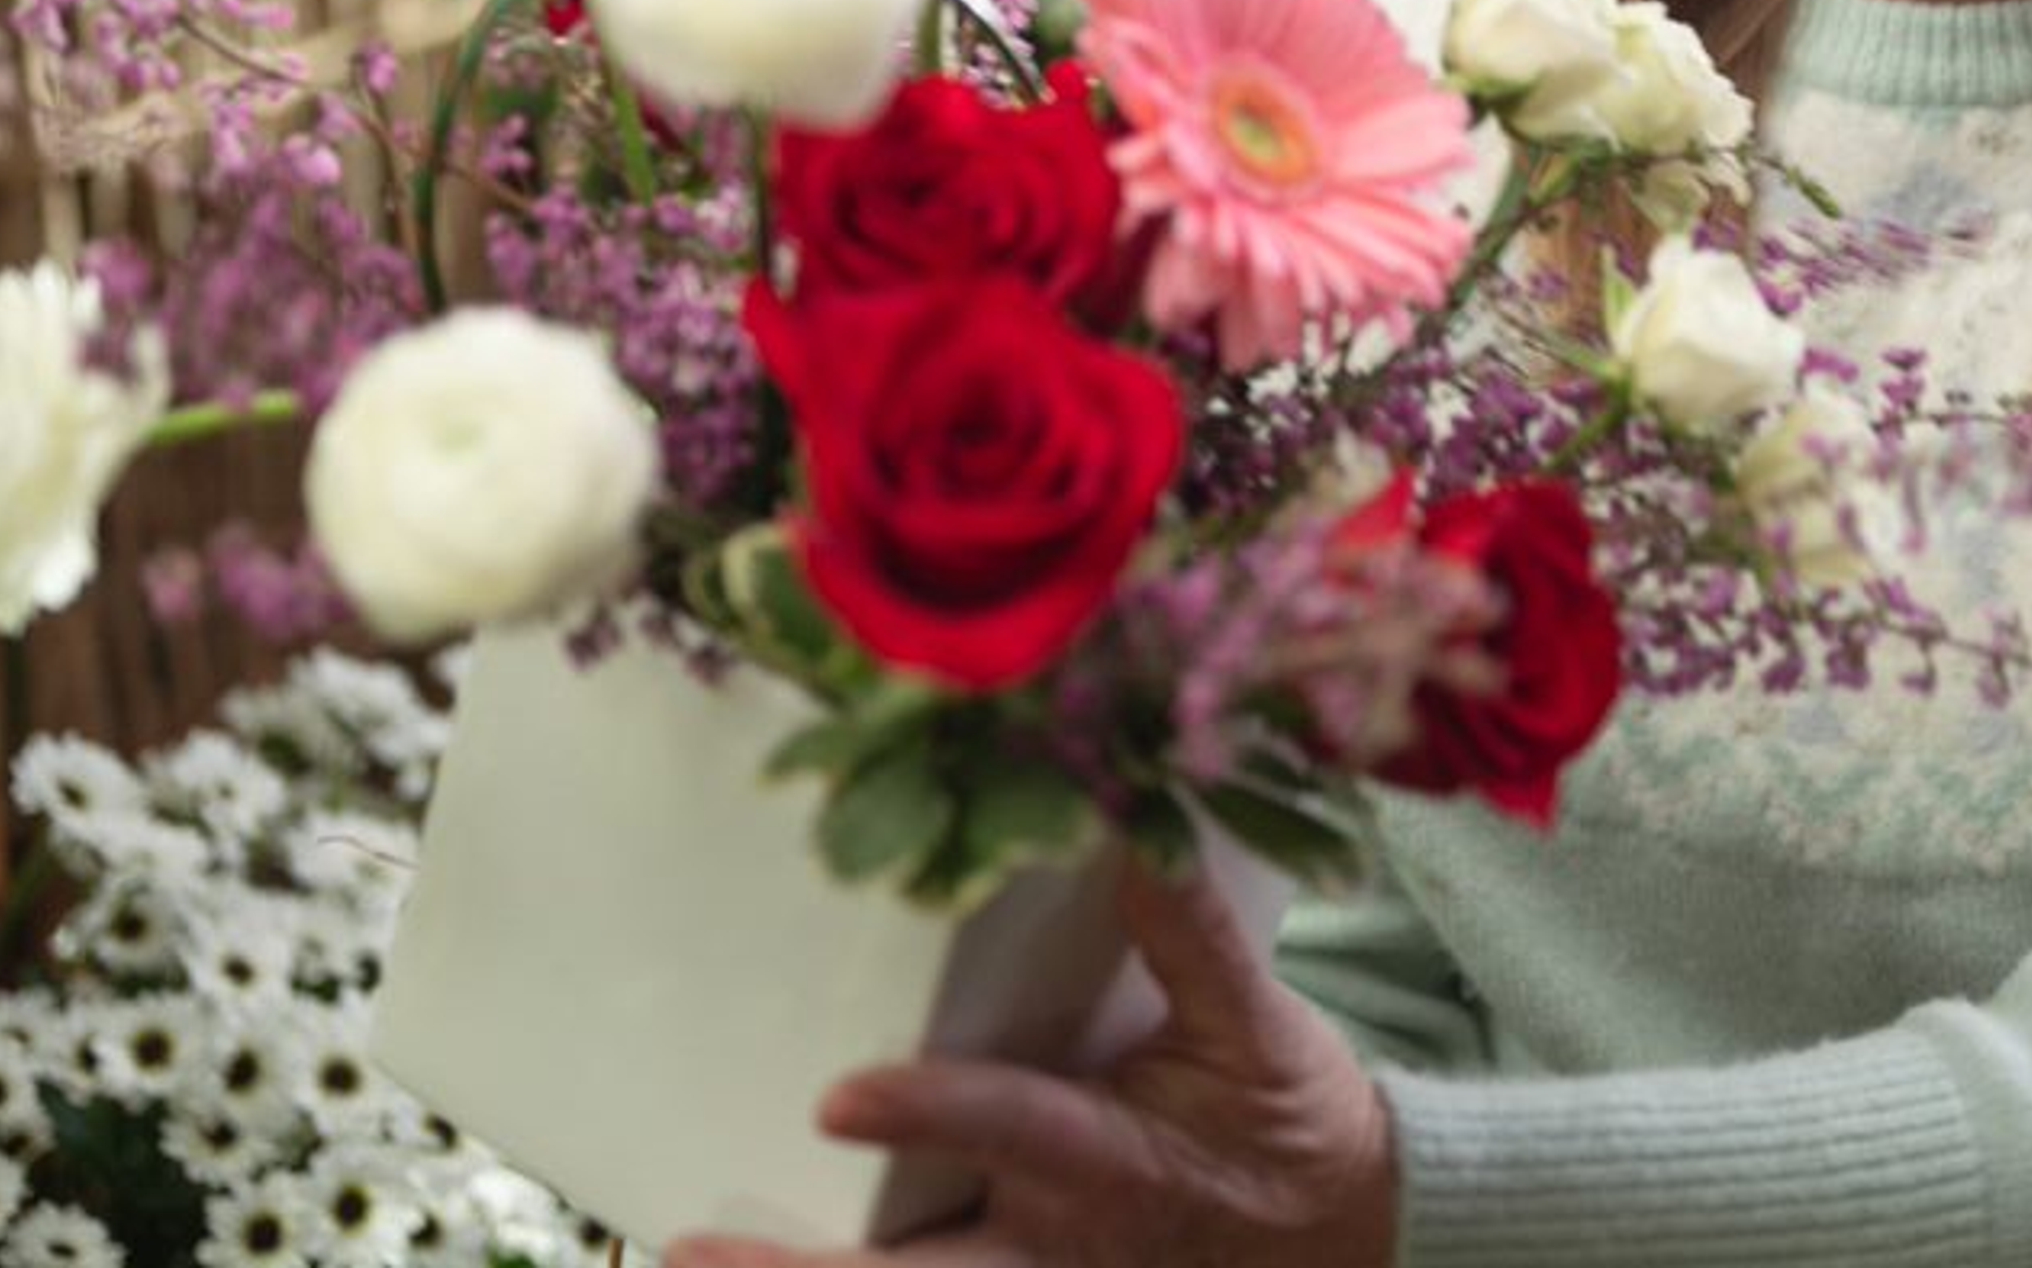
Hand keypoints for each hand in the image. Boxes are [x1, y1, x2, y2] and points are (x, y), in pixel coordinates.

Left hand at [668, 855, 1399, 1267]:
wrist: (1345, 1230)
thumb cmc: (1290, 1116)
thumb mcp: (1256, 1020)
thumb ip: (1186, 928)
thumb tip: (1125, 809)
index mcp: (1113, 1163)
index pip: (1011, 1134)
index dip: (930, 1115)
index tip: (839, 1100)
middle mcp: (1055, 1242)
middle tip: (691, 1250)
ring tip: (686, 1256)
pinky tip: (753, 1264)